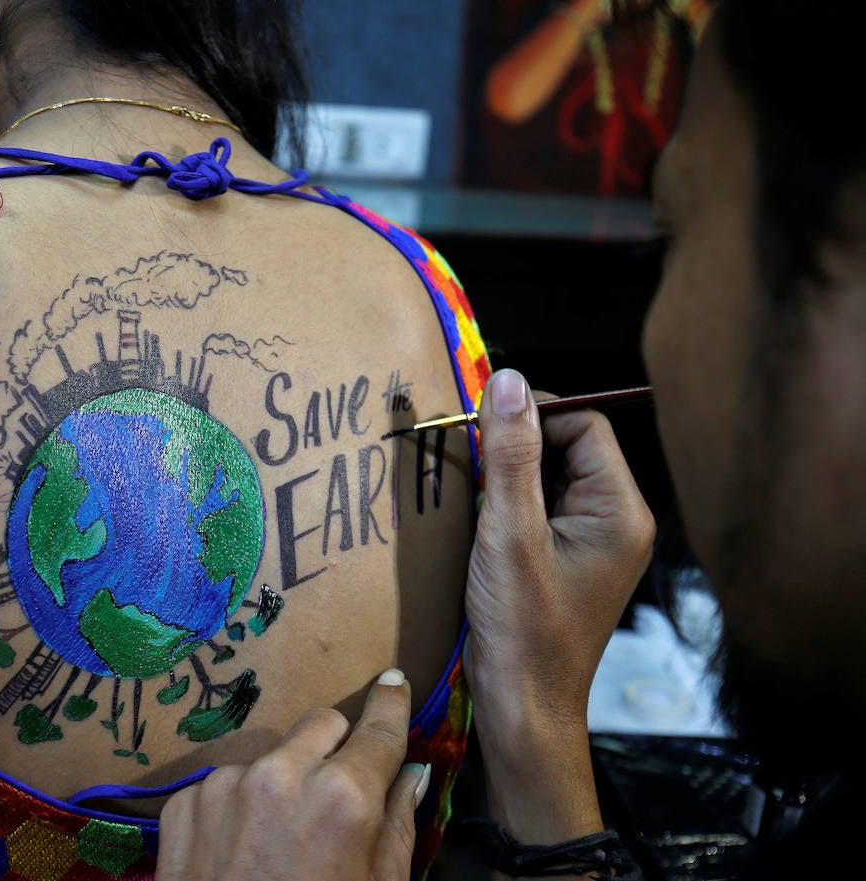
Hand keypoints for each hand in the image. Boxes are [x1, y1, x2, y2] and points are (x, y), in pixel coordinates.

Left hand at [156, 671, 430, 880]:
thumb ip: (398, 823)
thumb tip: (411, 774)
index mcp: (342, 796)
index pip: (378, 729)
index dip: (391, 703)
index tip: (394, 683)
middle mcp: (282, 775)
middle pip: (322, 724)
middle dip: (336, 746)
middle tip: (339, 784)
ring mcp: (226, 785)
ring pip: (271, 756)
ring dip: (283, 781)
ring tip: (281, 841)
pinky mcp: (185, 803)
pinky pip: (225, 785)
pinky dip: (238, 808)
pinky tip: (242, 852)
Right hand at [465, 368, 654, 733]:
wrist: (523, 708)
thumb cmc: (523, 629)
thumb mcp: (508, 532)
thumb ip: (509, 454)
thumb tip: (506, 378)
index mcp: (620, 511)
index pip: (584, 425)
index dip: (533, 414)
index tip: (479, 424)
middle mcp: (616, 522)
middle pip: (567, 447)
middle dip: (515, 445)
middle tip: (466, 458)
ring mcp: (591, 543)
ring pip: (548, 477)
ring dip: (506, 475)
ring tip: (468, 492)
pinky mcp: (565, 561)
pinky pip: (538, 509)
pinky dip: (505, 504)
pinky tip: (475, 520)